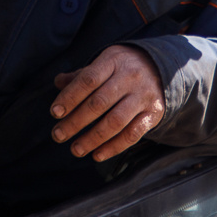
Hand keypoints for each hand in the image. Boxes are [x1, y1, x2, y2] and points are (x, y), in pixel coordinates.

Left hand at [51, 45, 164, 161]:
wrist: (161, 69)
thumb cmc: (122, 68)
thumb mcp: (104, 63)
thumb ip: (81, 75)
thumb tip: (58, 82)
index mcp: (113, 61)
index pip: (88, 80)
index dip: (70, 97)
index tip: (54, 113)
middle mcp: (130, 77)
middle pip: (99, 103)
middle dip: (75, 122)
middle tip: (58, 135)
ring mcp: (143, 96)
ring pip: (115, 121)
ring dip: (92, 138)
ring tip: (75, 149)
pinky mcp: (154, 113)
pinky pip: (132, 134)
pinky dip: (114, 147)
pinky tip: (97, 155)